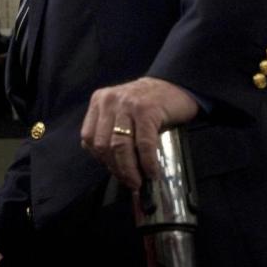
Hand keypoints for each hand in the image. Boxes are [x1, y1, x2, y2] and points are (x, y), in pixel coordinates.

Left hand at [80, 77, 197, 189]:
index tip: (114, 171)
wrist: (177, 84)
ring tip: (138, 182)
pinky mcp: (146, 110)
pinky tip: (152, 171)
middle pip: (103, 144)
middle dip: (116, 168)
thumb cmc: (149, 104)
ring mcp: (127, 104)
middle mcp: (109, 101)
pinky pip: (143, 143)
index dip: (100, 159)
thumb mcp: (121, 112)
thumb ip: (112, 132)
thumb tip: (115, 169)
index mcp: (99, 102)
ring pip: (120, 146)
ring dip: (129, 169)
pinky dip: (147, 162)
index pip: (89, 138)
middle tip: (129, 182)